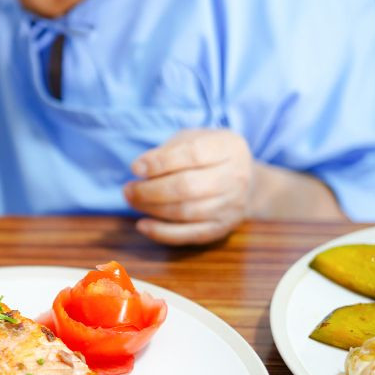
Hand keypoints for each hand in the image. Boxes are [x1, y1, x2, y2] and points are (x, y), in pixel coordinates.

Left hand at [123, 129, 253, 245]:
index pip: (192, 154)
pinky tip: (142, 225)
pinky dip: (162, 232)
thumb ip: (169, 150)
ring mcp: (231, 206)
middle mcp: (235, 177)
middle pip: (187, 186)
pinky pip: (189, 235)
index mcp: (228, 147)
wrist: (246, 182)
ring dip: (152, 208)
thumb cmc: (209, 156)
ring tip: (132, 201)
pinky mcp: (222, 228)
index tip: (135, 168)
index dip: (160, 162)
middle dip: (150, 190)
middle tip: (127, 189)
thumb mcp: (193, 139)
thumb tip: (141, 168)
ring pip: (185, 212)